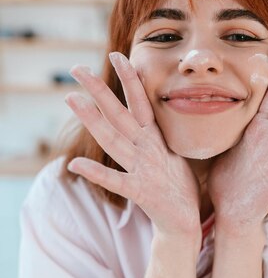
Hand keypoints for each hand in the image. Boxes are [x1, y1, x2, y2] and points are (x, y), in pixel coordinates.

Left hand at [65, 52, 201, 236]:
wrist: (186, 222)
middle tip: (78, 69)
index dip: (129, 79)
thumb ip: (154, 137)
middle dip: (99, 90)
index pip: (141, 103)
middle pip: (120, 115)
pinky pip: (115, 181)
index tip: (116, 56)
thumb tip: (144, 117)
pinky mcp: (140, 192)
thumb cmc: (177, 186)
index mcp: (155, 140)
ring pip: (114, 139)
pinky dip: (96, 172)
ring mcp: (144, 169)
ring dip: (92, 120)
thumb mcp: (170, 154)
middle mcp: (148, 149)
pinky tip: (74, 164)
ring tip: (71, 99)